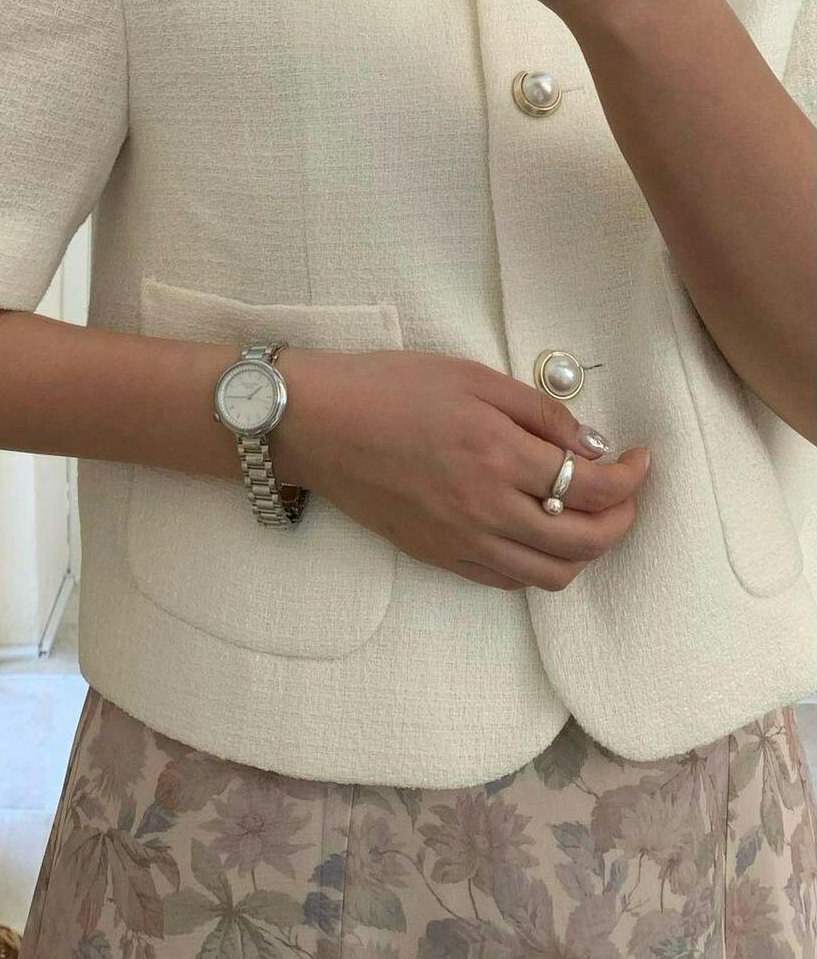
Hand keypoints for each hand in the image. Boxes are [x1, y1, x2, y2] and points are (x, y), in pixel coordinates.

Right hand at [271, 346, 651, 592]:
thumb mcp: (472, 378)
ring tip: (587, 518)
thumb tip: (592, 446)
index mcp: (498, 456)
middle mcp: (486, 510)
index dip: (631, 477)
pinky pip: (506, 580)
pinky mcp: (438, 556)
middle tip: (625, 492)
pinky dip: (538, 564)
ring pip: (550, 574)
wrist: (318, 424)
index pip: (593, 487)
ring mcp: (461, 541)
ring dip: (585, 551)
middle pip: (584, 542)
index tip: (639, 458)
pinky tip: (537, 532)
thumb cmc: (390, 388)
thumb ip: (539, 413)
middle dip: (621, 519)